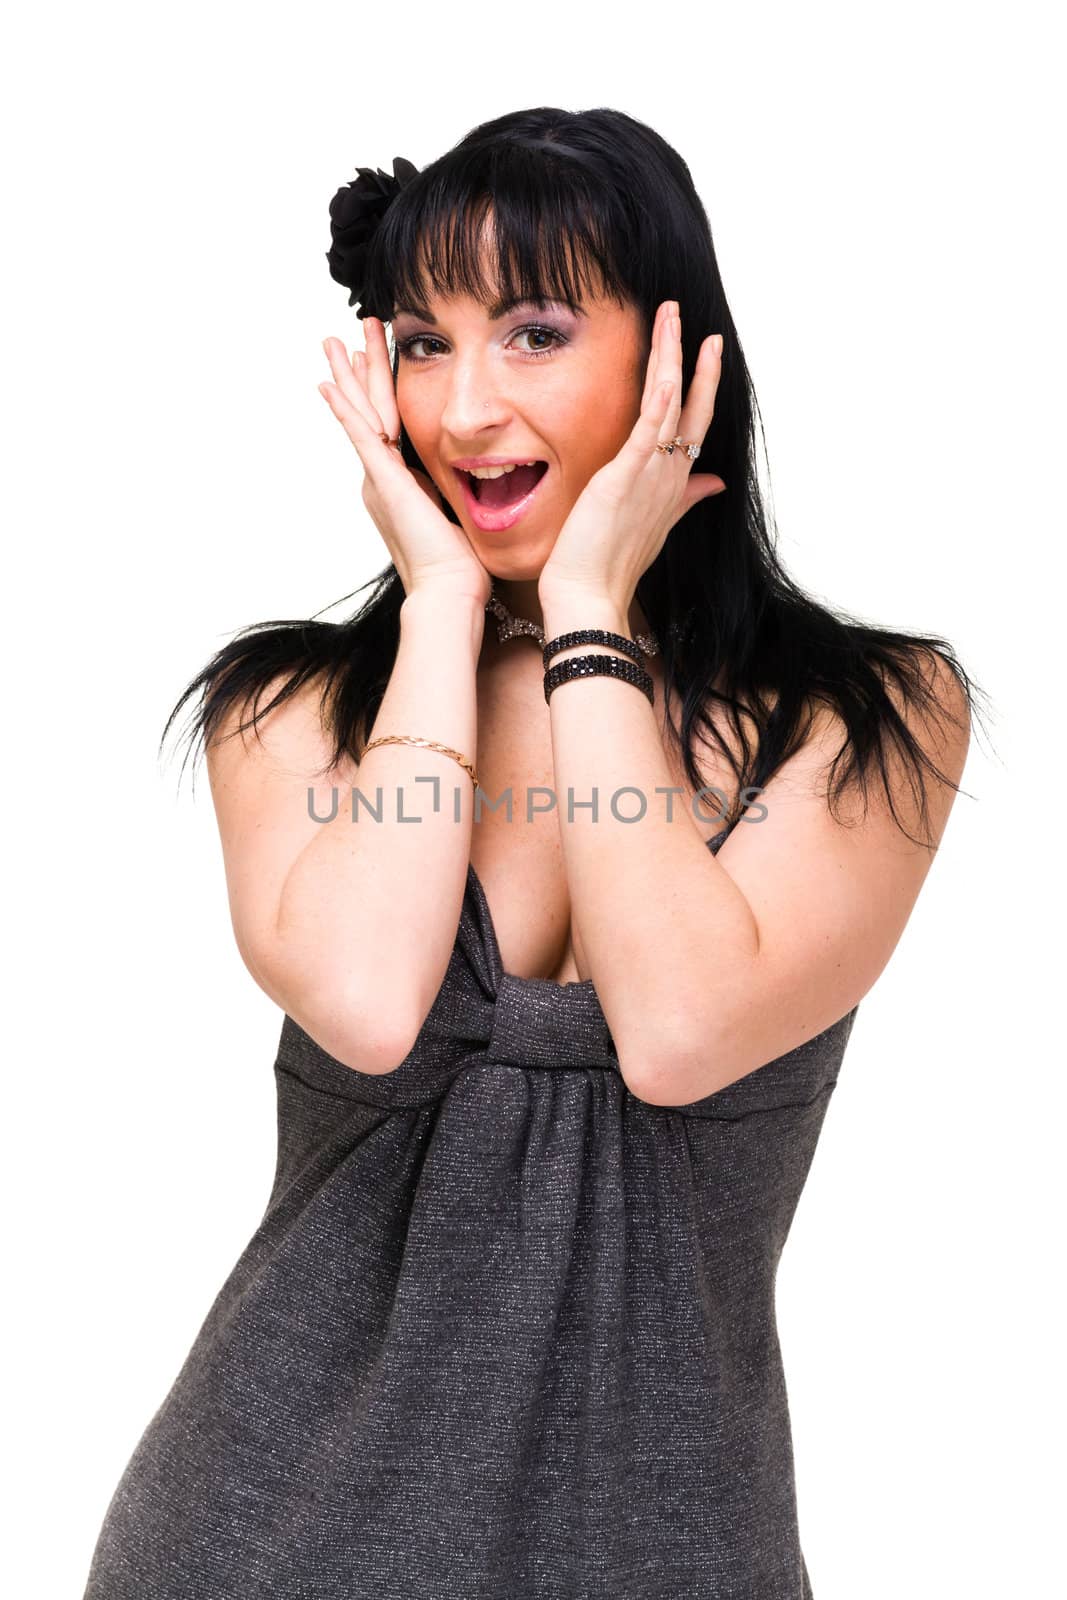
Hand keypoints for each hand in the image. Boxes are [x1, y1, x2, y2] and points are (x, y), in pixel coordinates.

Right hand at [319, 318, 491, 606]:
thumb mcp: (458, 513)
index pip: (387, 423)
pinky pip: (360, 436)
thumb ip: (454, 491)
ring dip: (347, 376)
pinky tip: (328, 385)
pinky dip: (344, 410)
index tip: (371, 360)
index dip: (378, 390)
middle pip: (366, 411)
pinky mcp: (384, 482)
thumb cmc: (462, 565)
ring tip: (331, 342)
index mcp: (399, 484)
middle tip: (340, 338)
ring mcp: (380, 479)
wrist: (450, 590)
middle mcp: (382, 478)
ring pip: (359, 414)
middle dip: (355, 372)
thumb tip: (476, 475)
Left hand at [537, 301, 725, 610]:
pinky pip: (647, 434)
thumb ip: (685, 499)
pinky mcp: (623, 479)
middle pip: (689, 405)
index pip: (692, 422)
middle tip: (689, 318)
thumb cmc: (612, 566)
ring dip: (671, 358)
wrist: (589, 597)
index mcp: (672, 482)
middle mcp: (668, 474)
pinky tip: (667, 373)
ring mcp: (649, 476)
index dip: (700, 384)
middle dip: (692, 359)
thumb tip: (715, 482)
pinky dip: (659, 403)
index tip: (704, 351)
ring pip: (669, 405)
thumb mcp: (655, 524)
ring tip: (671, 318)